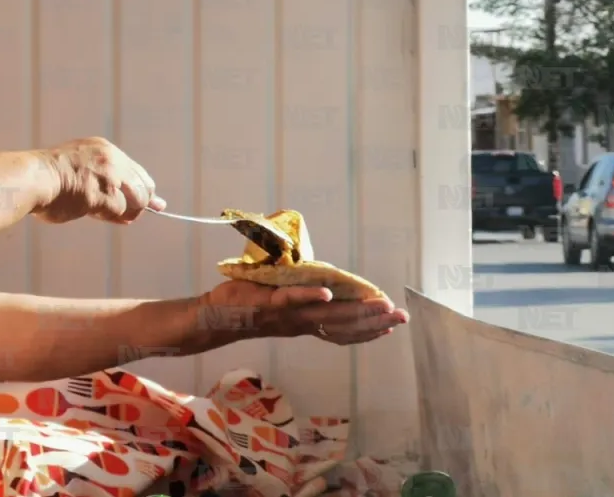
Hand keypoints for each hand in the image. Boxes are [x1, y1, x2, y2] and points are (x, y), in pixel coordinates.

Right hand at [30, 137, 164, 224]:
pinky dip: (109, 216)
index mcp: (103, 149)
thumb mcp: (81, 170)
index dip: (146, 190)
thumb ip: (105, 182)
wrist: (32, 179)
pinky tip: (92, 212)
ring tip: (98, 210)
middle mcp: (110, 159)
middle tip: (131, 216)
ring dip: (124, 212)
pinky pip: (119, 211)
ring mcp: (107, 176)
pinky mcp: (102, 194)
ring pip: (136, 201)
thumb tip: (129, 208)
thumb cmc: (50, 180)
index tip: (154, 204)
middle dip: (141, 204)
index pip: (137, 171)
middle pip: (144, 187)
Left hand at [194, 280, 408, 346]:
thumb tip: (318, 283)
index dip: (367, 330)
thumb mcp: (278, 302)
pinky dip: (310, 296)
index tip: (392, 327)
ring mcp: (286, 314)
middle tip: (402, 318)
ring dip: (355, 311)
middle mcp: (299, 323)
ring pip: (325, 314)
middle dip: (374, 321)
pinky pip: (292, 299)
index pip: (341, 330)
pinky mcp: (268, 301)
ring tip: (381, 307)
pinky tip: (329, 293)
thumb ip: (298, 297)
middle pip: (343, 324)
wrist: (212, 317)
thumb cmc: (244, 307)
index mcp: (303, 323)